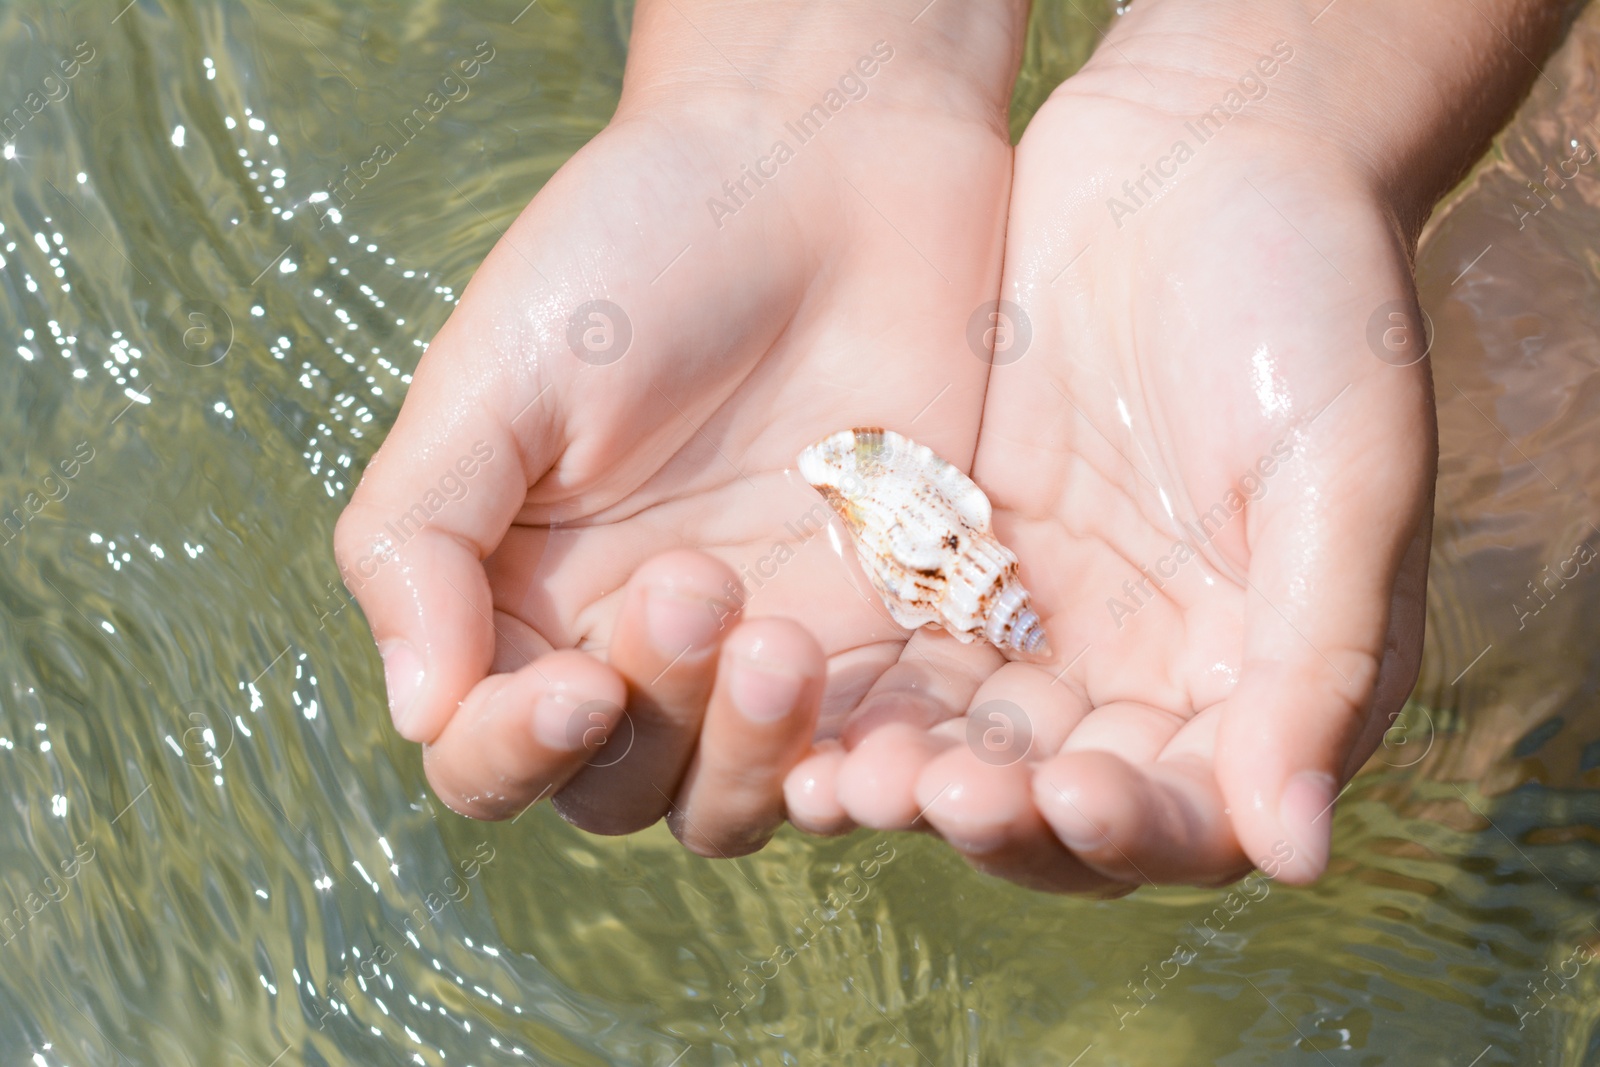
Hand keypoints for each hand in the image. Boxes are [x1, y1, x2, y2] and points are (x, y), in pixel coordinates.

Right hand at [334, 1, 1026, 853]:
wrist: (826, 168)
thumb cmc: (640, 248)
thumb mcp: (496, 376)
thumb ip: (422, 539)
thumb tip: (414, 710)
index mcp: (516, 591)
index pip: (483, 749)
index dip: (513, 752)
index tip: (571, 685)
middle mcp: (629, 641)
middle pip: (613, 790)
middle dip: (650, 717)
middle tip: (696, 582)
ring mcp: (756, 647)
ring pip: (731, 798)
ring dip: (748, 754)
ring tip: (782, 637)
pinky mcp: (876, 632)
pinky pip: (860, 756)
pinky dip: (858, 768)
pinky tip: (875, 724)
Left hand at [796, 30, 1438, 889]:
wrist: (1197, 158)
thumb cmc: (1314, 303)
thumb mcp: (1343, 473)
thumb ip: (1319, 658)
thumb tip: (1297, 853)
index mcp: (1260, 681)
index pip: (1194, 815)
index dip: (1131, 829)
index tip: (1067, 792)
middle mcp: (1147, 675)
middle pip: (1062, 802)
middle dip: (997, 814)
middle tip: (932, 792)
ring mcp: (1043, 622)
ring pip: (966, 742)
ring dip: (905, 774)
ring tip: (839, 779)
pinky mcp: (956, 563)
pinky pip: (899, 652)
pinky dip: (854, 691)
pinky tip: (796, 704)